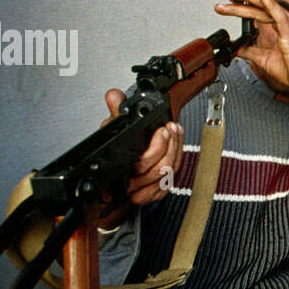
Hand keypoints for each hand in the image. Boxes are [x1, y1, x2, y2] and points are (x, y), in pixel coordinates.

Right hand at [98, 89, 182, 227]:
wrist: (111, 170)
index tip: (162, 130)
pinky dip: (176, 161)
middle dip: (169, 146)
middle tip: (170, 129)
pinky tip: (177, 146)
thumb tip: (114, 96)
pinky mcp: (153, 193)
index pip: (141, 166)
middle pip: (159, 170)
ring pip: (167, 175)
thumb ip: (115, 110)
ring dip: (175, 151)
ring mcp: (143, 190)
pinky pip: (170, 182)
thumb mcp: (112, 127)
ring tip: (175, 131)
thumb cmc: (111, 150)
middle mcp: (131, 185)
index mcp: (119, 171)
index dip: (156, 149)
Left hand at [214, 0, 288, 101]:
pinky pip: (280, 16)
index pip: (261, 12)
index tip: (229, 3)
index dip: (245, 6)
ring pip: (267, 8)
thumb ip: (250, 51)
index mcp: (282, 26)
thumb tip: (237, 48)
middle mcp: (287, 23)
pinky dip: (270, 5)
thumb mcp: (264, 59)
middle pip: (262, 7)